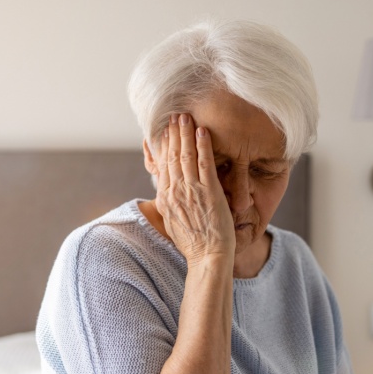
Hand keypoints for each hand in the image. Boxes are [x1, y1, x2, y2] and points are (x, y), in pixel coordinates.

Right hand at [154, 113, 234, 266]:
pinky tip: (203, 131)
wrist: (208, 257)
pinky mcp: (209, 192)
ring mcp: (192, 191)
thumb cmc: (194, 244)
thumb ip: (170, 205)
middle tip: (173, 116)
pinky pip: (205, 163)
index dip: (163, 146)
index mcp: (166, 199)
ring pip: (185, 156)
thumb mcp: (174, 223)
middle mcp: (175, 192)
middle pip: (171, 156)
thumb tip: (166, 195)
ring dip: (185, 133)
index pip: (162, 166)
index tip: (164, 132)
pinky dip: (203, 145)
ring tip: (185, 116)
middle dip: (172, 134)